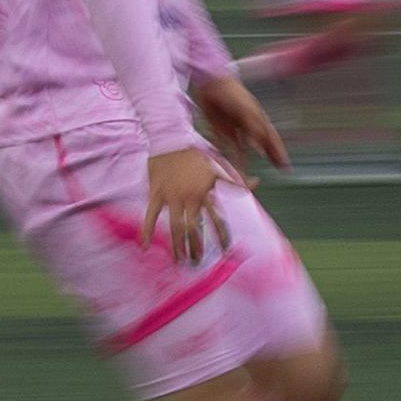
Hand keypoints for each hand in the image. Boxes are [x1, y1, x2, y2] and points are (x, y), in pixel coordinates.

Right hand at [142, 146, 240, 265]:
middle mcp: (189, 197)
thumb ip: (234, 180)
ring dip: (176, 245)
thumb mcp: (218, 166)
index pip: (217, 219)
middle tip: (196, 262)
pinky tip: (144, 246)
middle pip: (194, 228)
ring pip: (174, 226)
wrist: (170, 139)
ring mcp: (171, 196)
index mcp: (204, 193)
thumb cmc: (195, 154)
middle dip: (196, 247)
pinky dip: (146, 230)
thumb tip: (256, 183)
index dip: (221, 236)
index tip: (225, 251)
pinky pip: (150, 215)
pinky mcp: (155, 193)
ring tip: (178, 260)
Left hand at [192, 72, 290, 173]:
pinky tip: (225, 164)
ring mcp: (232, 126)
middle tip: (277, 168)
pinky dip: (224, 155)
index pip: (271, 138)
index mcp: (257, 118)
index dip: (278, 152)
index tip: (285, 166)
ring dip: (246, 161)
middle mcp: (247, 124)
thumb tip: (261, 149)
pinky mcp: (217, 127)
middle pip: (260, 144)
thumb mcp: (247, 109)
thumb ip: (254, 128)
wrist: (209, 80)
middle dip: (269, 156)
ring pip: (242, 148)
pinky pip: (222, 145)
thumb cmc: (232, 92)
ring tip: (248, 175)